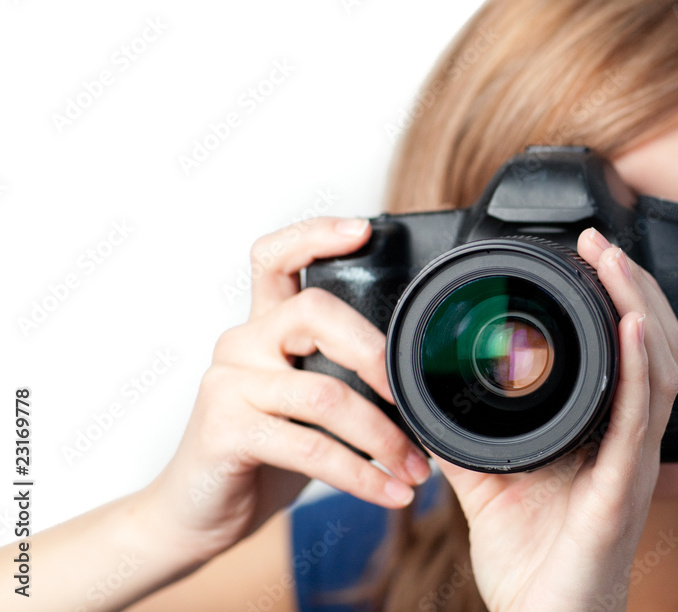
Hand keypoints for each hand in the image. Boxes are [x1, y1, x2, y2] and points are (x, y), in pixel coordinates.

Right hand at [139, 217, 430, 563]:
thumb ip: (338, 372)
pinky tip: (387, 492)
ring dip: (384, 437)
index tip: (363, 230)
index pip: (276, 257)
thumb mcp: (304, 403)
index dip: (315, 234)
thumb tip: (415, 372)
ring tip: (415, 469)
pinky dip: (360, 474)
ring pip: (325, 392)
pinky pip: (310, 446)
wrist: (197, 512)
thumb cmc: (262, 453)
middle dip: (377, 354)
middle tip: (414, 399)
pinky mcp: (225, 430)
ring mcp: (229, 384)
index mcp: (263, 327)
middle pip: (314, 311)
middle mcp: (241, 343)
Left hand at [437, 228, 677, 610]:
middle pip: (658, 346)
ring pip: (661, 368)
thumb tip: (424, 392)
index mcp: (605, 433)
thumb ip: (463, 432)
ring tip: (617, 265)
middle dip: (634, 287)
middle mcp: (630, 441)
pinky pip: (642, 418)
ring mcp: (634, 463)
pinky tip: (633, 326)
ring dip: (641, 308)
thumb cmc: (531, 560)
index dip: (620, 299)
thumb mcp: (487, 479)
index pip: (629, 352)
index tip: (590, 254)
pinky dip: (640, 366)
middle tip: (604, 243)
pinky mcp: (624, 490)